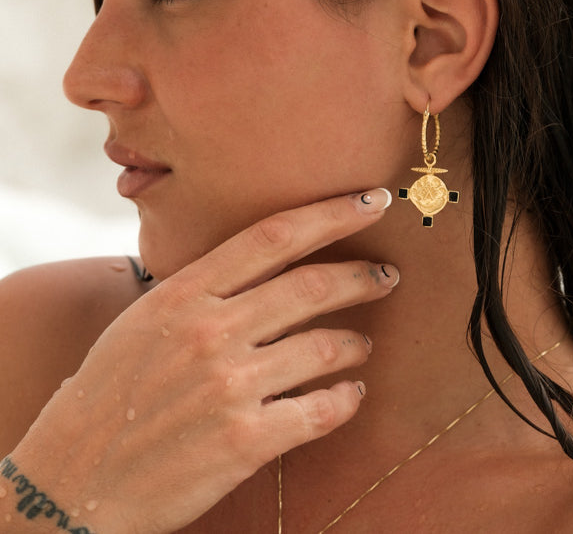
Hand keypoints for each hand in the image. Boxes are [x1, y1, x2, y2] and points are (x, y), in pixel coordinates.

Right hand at [4, 189, 396, 533]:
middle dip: (363, 276)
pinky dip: (344, 400)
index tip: (371, 202)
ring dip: (355, 344)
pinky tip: (350, 395)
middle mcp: (210, 332)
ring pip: (324, 348)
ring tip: (362, 345)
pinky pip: (319, 410)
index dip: (332, 214)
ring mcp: (229, 387)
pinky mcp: (244, 442)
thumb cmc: (108, 395)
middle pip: (311, 285)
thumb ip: (202, 291)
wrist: (72, 482)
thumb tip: (264, 266)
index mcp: (184, 294)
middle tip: (388, 276)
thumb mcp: (144, 322)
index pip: (273, 236)